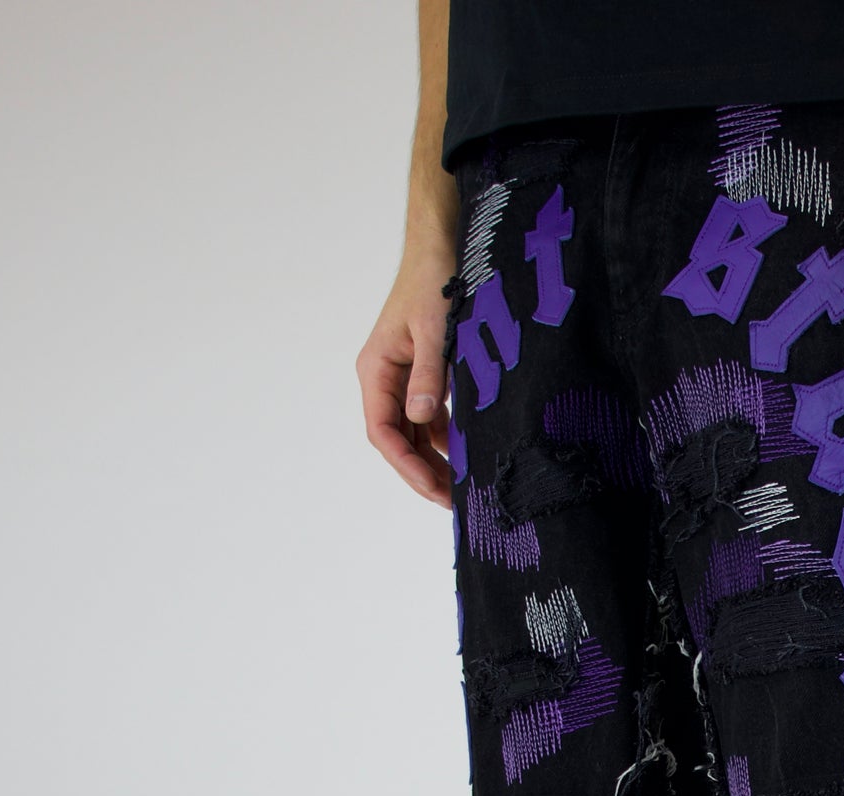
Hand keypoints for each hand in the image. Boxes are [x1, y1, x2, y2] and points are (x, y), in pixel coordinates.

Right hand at [358, 234, 457, 507]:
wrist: (443, 245)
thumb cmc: (434, 280)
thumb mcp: (436, 330)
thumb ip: (429, 375)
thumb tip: (420, 416)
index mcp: (376, 370)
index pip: (383, 432)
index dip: (407, 466)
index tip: (435, 490)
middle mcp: (385, 379)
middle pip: (398, 440)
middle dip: (423, 472)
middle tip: (455, 502)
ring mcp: (403, 378)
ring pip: (414, 433)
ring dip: (435, 460)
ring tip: (462, 488)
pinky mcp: (424, 375)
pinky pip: (430, 418)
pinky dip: (445, 439)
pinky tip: (466, 455)